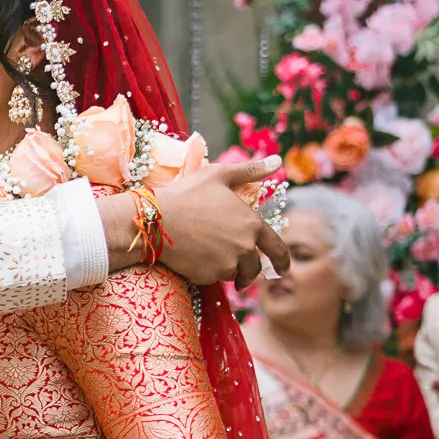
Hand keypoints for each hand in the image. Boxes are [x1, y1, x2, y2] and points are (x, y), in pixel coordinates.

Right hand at [102, 159, 288, 289]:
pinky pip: (212, 278)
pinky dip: (207, 271)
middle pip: (255, 268)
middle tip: (240, 269)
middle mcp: (244, 248)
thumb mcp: (219, 175)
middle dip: (249, 270)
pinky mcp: (206, 276)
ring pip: (233, 274)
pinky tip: (194, 257)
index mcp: (252, 224)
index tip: (282, 270)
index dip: (282, 262)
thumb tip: (277, 161)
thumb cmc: (187, 193)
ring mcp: (225, 265)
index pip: (277, 249)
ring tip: (210, 255)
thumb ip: (251, 171)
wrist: (156, 220)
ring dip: (227, 268)